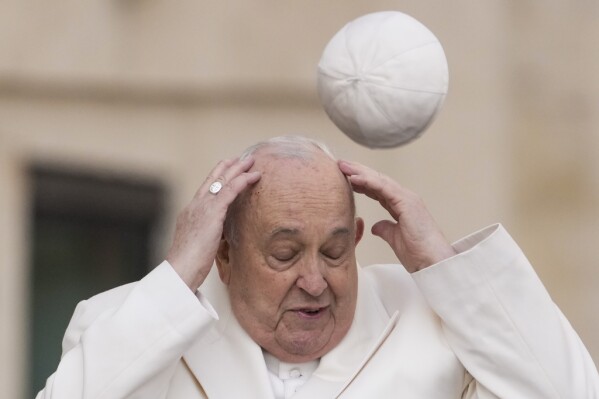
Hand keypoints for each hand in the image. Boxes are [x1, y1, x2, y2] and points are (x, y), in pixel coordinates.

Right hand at [166, 157, 260, 290]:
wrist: (180, 269)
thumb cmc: (188, 265)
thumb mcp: (198, 245)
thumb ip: (208, 237)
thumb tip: (217, 239)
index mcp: (189, 213)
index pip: (204, 190)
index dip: (216, 178)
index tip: (226, 169)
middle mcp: (194, 206)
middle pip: (212, 180)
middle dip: (227, 167)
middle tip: (240, 158)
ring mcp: (202, 207)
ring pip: (222, 181)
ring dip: (238, 169)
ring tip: (251, 161)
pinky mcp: (212, 213)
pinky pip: (230, 190)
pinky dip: (243, 181)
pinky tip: (253, 176)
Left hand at [338, 160, 455, 272]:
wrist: (434, 262)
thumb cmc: (419, 254)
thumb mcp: (395, 239)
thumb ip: (386, 229)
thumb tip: (375, 226)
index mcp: (402, 206)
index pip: (378, 189)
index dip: (362, 182)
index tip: (345, 178)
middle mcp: (405, 198)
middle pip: (377, 180)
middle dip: (358, 171)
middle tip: (340, 165)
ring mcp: (407, 198)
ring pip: (379, 180)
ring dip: (360, 172)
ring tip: (343, 166)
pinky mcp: (407, 202)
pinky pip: (384, 188)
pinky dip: (368, 181)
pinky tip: (354, 178)